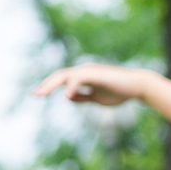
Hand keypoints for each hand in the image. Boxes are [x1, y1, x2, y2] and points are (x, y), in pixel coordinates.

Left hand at [32, 63, 151, 106]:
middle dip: (46, 85)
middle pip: (60, 76)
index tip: (38, 95)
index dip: (49, 86)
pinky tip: (67, 95)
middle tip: (35, 95)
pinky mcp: (96, 74)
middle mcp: (84, 72)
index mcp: (83, 77)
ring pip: (65, 75)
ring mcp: (89, 72)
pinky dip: (72, 87)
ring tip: (42, 94)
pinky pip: (79, 79)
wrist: (136, 86)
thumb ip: (83, 97)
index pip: (62, 80)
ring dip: (52, 84)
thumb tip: (68, 97)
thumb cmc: (119, 92)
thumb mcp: (97, 97)